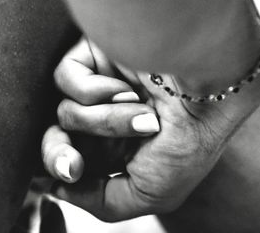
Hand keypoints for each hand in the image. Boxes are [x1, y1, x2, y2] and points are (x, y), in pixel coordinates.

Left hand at [41, 38, 259, 221]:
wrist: (205, 93)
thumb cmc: (186, 144)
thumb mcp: (151, 193)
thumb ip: (103, 202)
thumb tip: (56, 187)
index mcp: (115, 149)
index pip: (69, 163)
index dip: (61, 172)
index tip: (71, 174)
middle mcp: (103, 118)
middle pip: (54, 139)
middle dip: (58, 154)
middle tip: (72, 164)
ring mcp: (97, 86)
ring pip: (65, 113)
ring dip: (104, 122)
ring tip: (143, 117)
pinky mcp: (93, 56)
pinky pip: (66, 79)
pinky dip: (96, 91)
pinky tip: (127, 91)